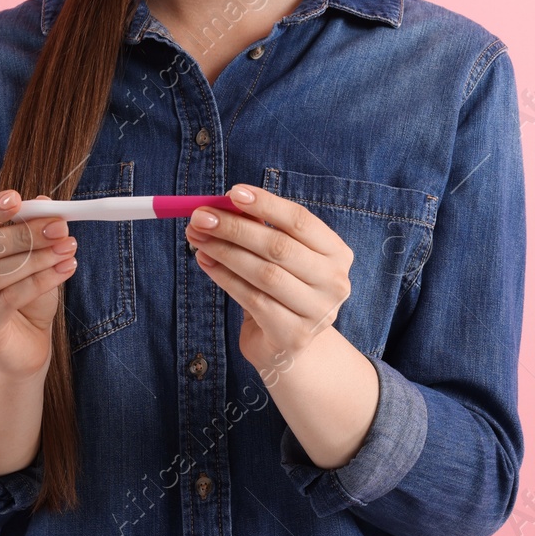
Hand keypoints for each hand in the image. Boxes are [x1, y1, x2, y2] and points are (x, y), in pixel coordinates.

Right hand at [0, 190, 76, 380]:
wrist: (24, 343)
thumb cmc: (23, 295)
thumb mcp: (30, 257)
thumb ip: (31, 229)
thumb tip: (42, 203)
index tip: (17, 198)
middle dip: (23, 234)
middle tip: (59, 227)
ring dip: (36, 258)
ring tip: (68, 249)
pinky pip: (8, 299)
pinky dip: (40, 281)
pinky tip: (64, 270)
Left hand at [185, 184, 353, 370]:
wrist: (289, 342)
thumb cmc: (283, 288)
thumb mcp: (280, 255)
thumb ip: (261, 229)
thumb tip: (225, 204)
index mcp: (336, 252)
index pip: (300, 220)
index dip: (266, 204)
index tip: (232, 193)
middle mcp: (334, 281)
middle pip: (279, 247)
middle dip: (235, 228)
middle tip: (201, 216)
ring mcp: (317, 311)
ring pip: (264, 274)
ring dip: (225, 252)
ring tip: (198, 238)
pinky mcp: (293, 334)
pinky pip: (252, 299)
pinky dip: (224, 278)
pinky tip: (206, 262)